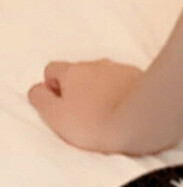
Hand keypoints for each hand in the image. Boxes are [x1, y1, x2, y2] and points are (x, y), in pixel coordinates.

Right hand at [27, 59, 147, 154]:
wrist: (140, 121)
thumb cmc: (95, 122)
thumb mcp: (56, 116)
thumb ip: (41, 99)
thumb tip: (37, 90)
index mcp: (72, 71)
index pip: (52, 69)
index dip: (52, 88)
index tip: (60, 106)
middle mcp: (96, 64)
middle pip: (79, 72)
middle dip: (78, 89)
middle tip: (83, 114)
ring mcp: (120, 69)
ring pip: (103, 76)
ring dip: (101, 90)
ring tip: (106, 115)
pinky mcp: (141, 77)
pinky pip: (124, 82)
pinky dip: (121, 92)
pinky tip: (124, 110)